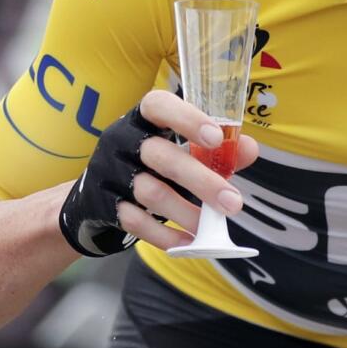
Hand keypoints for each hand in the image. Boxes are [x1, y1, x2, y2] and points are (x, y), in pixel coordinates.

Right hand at [58, 90, 259, 256]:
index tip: (217, 137)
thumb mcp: (180, 148)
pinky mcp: (104, 204)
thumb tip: (250, 149)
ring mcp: (110, 172)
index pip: (158, 105)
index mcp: (142, 118)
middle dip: (201, 181)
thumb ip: (214, 150)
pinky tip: (188, 242)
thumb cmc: (152, 163)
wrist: (97, 192)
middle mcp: (121, 140)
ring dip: (185, 212)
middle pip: (161, 155)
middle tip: (233, 202)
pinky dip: (165, 235)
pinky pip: (135, 221)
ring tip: (209, 226)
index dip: (187, 118)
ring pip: (150, 192)